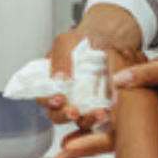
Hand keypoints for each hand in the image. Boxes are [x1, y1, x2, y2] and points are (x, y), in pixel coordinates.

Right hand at [37, 6, 142, 129]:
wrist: (113, 36)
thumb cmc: (86, 39)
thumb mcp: (68, 42)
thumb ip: (60, 59)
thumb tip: (58, 79)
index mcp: (53, 82)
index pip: (44, 98)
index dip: (48, 101)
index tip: (58, 98)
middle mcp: (67, 96)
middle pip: (59, 115)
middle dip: (65, 115)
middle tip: (74, 112)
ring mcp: (84, 103)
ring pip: (81, 121)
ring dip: (87, 120)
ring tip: (99, 113)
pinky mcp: (102, 107)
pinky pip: (100, 119)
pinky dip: (104, 119)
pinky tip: (110, 111)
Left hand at [55, 40, 157, 157]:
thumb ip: (147, 74)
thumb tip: (117, 79)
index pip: (121, 138)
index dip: (93, 142)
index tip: (71, 148)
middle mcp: (154, 127)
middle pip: (115, 142)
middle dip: (87, 147)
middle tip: (60, 156)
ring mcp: (152, 121)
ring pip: (117, 133)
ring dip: (93, 136)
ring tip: (67, 145)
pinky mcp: (150, 112)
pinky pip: (123, 121)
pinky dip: (104, 121)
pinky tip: (88, 121)